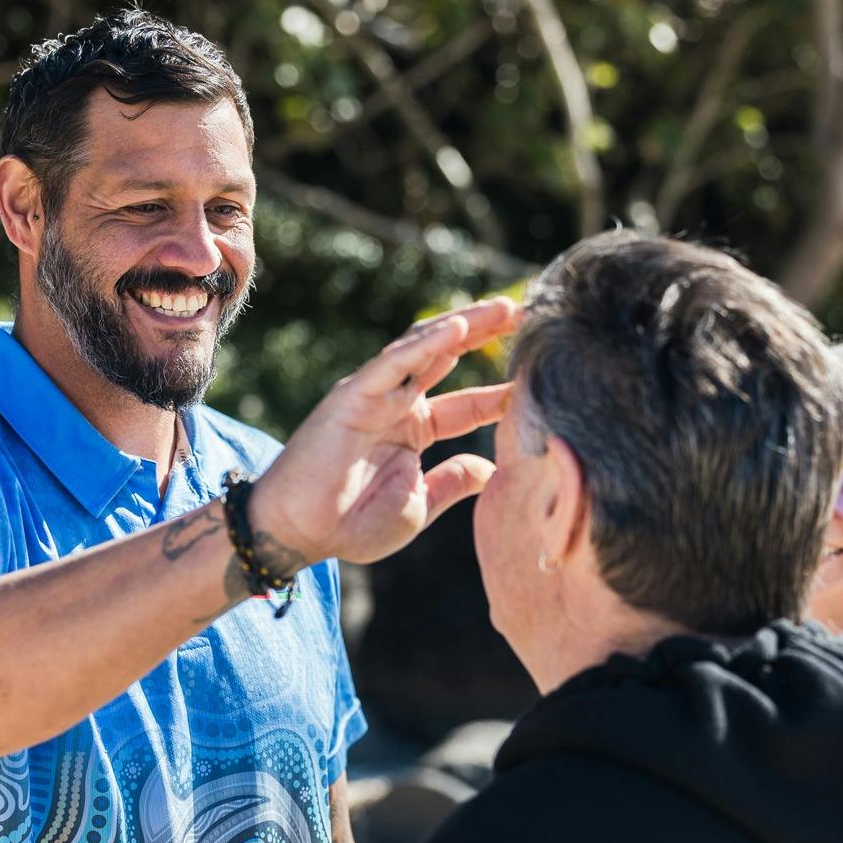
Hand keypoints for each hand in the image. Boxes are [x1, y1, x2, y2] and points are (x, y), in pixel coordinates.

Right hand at [253, 298, 519, 565]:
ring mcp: (375, 396)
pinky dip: (424, 346)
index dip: (502, 392)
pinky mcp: (352, 396)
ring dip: (464, 326)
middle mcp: (397, 406)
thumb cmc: (353, 525)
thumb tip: (494, 471)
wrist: (302, 534)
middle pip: (450, 360)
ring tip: (504, 308)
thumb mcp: (420, 505)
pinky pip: (391, 364)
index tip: (541, 378)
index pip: (469, 405)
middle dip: (487, 337)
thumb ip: (454, 482)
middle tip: (529, 316)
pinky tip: (457, 328)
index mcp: (414, 431)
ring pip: (424, 349)